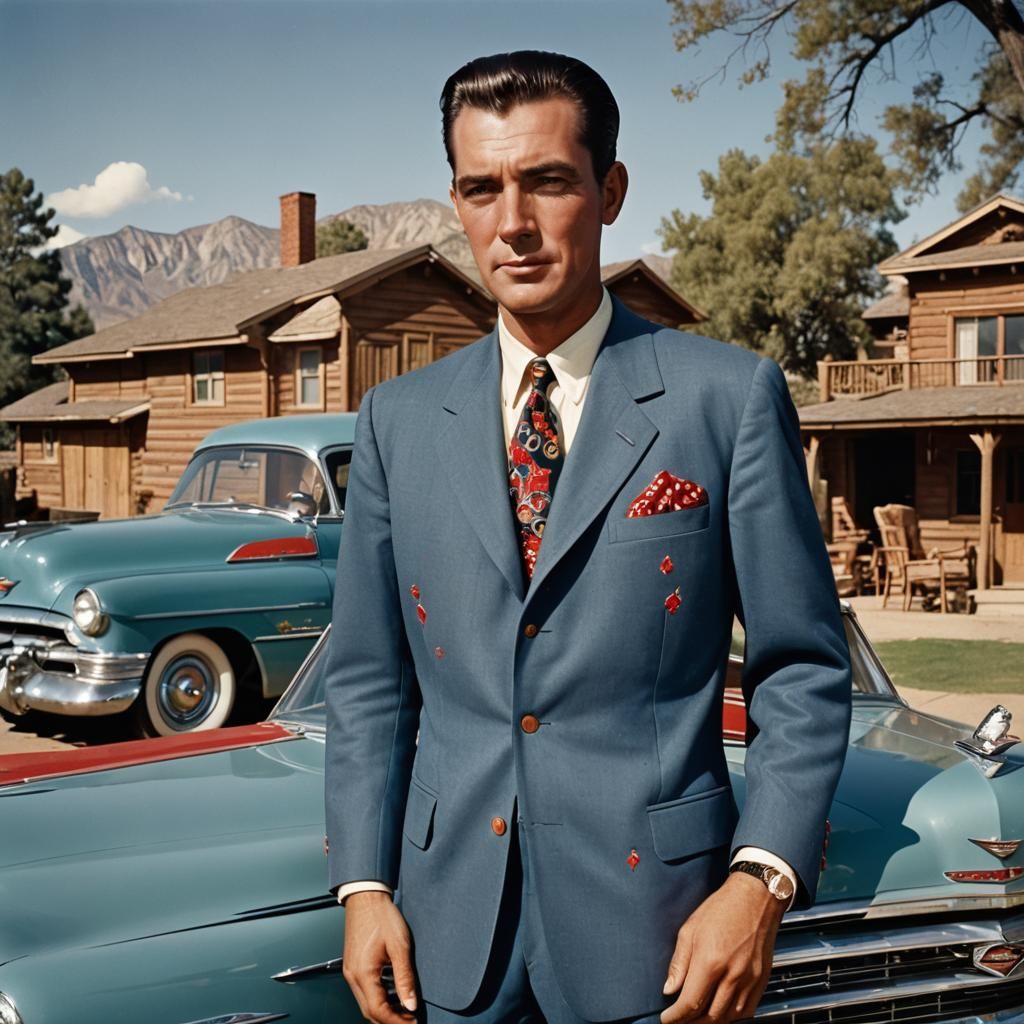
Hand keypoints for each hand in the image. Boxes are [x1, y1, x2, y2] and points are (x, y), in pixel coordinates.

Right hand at [342, 890, 418, 1023]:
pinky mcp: (353, 966)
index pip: (379, 1011)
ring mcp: (350, 971)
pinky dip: (378, 1000)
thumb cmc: (381, 916)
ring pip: (366, 1004)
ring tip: (404, 1012)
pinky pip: (364, 992)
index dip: (396, 1022)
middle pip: (370, 1012)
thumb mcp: (399, 946)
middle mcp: (352, 976)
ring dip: (384, 1012)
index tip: (413, 1023)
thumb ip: (405, 978)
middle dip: (390, 1021)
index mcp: (363, 973)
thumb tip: (411, 1004)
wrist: (366, 897)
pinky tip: (392, 997)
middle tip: (410, 1021)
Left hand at [660, 870, 784, 1023]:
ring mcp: (750, 980)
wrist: (756, 898)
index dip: (675, 1016)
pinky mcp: (761, 981)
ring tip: (696, 1019)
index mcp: (711, 961)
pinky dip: (731, 1017)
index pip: (690, 1003)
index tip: (666, 1019)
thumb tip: (669, 988)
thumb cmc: (722, 908)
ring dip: (710, 1022)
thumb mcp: (690, 928)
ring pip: (728, 1018)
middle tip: (679, 1020)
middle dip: (690, 1022)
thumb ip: (679, 962)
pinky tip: (719, 1012)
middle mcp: (733, 975)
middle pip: (710, 1016)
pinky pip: (746, 1011)